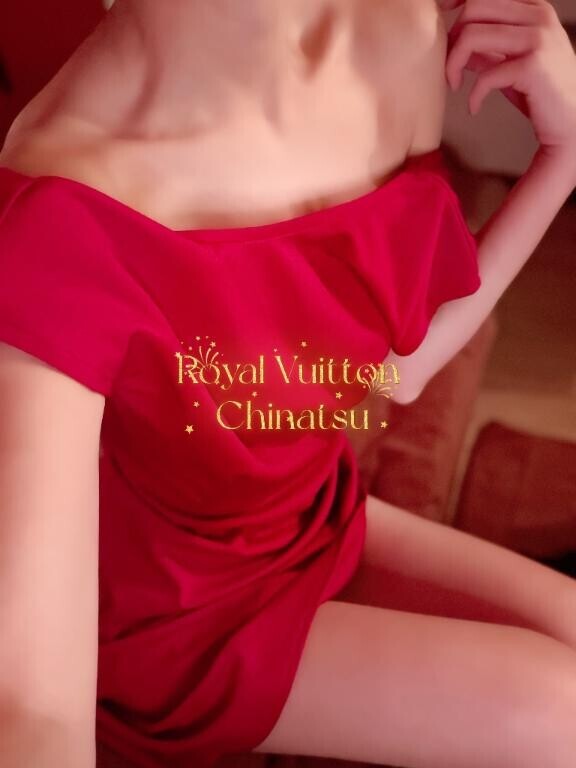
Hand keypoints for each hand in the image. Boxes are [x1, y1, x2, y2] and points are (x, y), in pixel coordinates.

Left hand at [437, 0, 575, 154]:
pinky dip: (473, 95)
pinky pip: (485, 75)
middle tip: (451, 68)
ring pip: (472, 36)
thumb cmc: (541, 92)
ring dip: (453, 65)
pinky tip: (473, 107)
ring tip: (454, 85)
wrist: (571, 119)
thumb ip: (488, 48)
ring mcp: (537, 38)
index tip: (441, 9)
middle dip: (452, 39)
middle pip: (474, 8)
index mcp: (532, 8)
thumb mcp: (511, 62)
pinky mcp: (534, 65)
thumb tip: (457, 40)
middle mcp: (537, 16)